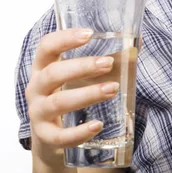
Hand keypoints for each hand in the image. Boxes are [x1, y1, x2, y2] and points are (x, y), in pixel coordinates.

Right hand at [25, 28, 119, 163]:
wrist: (50, 138)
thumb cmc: (68, 95)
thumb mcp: (78, 77)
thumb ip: (101, 63)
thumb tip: (135, 50)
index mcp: (43, 67)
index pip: (46, 46)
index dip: (65, 38)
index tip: (89, 34)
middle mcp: (36, 88)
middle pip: (52, 74)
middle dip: (82, 67)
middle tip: (108, 63)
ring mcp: (38, 113)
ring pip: (58, 103)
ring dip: (87, 94)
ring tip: (112, 89)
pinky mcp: (44, 136)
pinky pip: (59, 136)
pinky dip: (78, 132)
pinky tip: (97, 125)